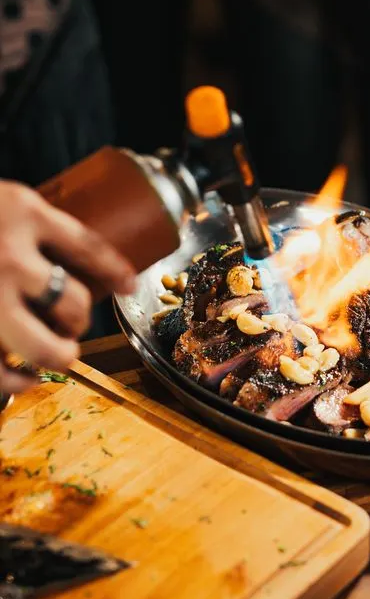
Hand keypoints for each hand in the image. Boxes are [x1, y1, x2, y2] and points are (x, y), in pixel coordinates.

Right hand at [0, 182, 135, 392]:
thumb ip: (23, 225)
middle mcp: (8, 258)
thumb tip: (70, 263)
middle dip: (77, 321)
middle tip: (69, 324)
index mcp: (21, 213)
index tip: (127, 284)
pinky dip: (15, 385)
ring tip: (55, 354)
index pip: (87, 246)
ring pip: (45, 349)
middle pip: (73, 305)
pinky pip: (1, 375)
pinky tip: (20, 379)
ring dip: (57, 356)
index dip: (113, 270)